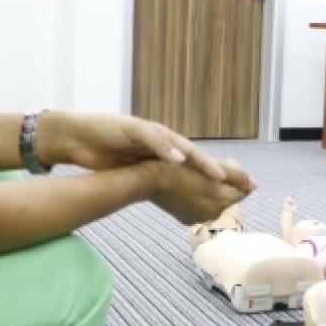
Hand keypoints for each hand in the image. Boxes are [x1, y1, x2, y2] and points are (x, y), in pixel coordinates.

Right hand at [36, 111, 255, 192]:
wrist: (79, 137)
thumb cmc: (107, 155)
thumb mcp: (138, 171)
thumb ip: (159, 179)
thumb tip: (177, 197)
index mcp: (165, 151)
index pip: (198, 165)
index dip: (221, 177)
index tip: (246, 190)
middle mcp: (162, 139)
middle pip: (197, 155)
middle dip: (222, 169)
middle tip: (246, 182)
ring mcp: (149, 132)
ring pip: (180, 144)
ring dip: (199, 160)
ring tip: (218, 175)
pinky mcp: (132, 128)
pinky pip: (152, 139)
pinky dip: (166, 148)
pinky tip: (179, 158)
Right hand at [141, 160, 250, 224]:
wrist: (148, 180)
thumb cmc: (180, 169)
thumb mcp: (211, 168)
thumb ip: (237, 176)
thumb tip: (256, 185)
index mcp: (220, 201)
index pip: (242, 191)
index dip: (239, 176)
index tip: (228, 162)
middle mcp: (212, 214)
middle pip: (229, 197)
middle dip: (227, 182)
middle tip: (217, 165)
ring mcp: (198, 217)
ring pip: (216, 201)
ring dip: (215, 188)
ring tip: (204, 173)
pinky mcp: (185, 217)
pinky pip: (202, 205)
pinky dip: (202, 195)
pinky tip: (192, 184)